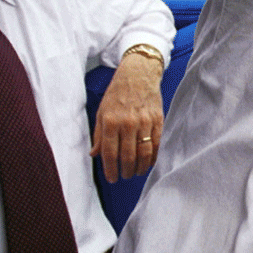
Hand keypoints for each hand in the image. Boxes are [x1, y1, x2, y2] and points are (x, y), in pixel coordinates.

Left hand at [90, 50, 164, 180]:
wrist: (138, 75)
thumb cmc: (117, 93)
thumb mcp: (102, 112)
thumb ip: (99, 135)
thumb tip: (94, 154)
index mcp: (111, 121)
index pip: (110, 153)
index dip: (110, 169)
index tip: (112, 178)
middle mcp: (128, 123)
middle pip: (128, 156)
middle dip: (126, 171)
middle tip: (124, 176)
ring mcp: (144, 122)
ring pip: (143, 153)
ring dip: (139, 168)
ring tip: (136, 173)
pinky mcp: (158, 121)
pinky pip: (156, 145)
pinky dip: (152, 158)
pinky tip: (148, 163)